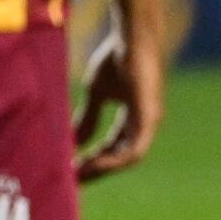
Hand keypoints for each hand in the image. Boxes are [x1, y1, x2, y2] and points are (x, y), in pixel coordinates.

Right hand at [74, 29, 163, 182]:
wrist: (132, 38)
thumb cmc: (117, 58)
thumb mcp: (97, 92)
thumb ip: (89, 115)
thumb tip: (76, 139)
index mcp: (133, 118)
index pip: (112, 146)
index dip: (92, 158)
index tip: (72, 168)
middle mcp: (143, 125)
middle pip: (119, 156)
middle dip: (96, 169)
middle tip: (73, 181)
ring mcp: (148, 123)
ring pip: (127, 158)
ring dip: (104, 168)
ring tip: (80, 175)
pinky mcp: (149, 119)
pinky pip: (134, 150)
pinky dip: (115, 159)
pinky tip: (95, 163)